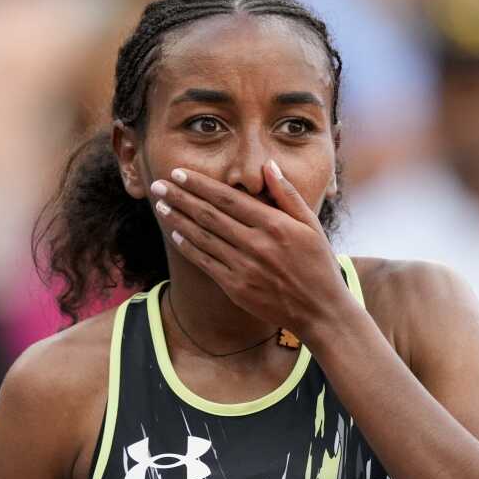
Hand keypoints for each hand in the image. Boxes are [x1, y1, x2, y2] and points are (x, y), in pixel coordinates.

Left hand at [148, 161, 354, 337]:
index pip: (228, 198)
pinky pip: (206, 263)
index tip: (179, 173)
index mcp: (275, 225)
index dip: (200, 184)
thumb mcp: (311, 225)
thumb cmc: (319, 265)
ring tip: (161, 205)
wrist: (320, 311)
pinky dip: (189, 247)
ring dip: (178, 219)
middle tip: (158, 184)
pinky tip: (175, 234)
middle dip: (180, 197)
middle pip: (209, 215)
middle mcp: (256, 244)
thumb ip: (288, 195)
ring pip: (203, 237)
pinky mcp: (236, 288)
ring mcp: (244, 267)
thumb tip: (268, 167)